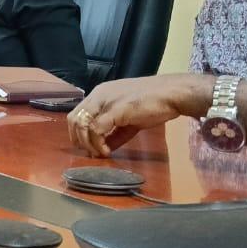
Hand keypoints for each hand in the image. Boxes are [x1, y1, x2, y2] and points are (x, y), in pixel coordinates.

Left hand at [68, 74, 214, 157]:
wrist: (173, 94)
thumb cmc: (154, 103)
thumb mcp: (129, 119)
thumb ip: (115, 133)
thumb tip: (104, 150)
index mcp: (100, 94)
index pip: (77, 114)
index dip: (78, 133)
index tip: (89, 147)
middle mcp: (98, 95)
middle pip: (74, 119)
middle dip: (78, 140)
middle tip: (90, 152)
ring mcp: (106, 101)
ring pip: (82, 124)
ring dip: (87, 143)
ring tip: (99, 153)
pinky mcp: (115, 110)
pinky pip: (97, 129)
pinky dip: (98, 144)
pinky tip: (107, 151)